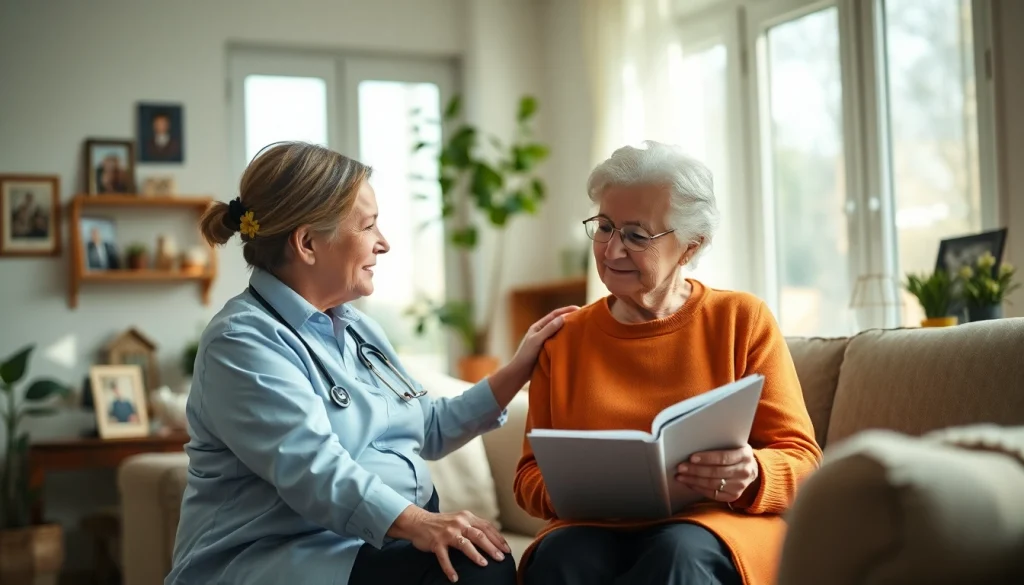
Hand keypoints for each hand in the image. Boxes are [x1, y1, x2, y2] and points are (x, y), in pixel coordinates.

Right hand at [388, 505, 510, 582]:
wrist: (418, 521)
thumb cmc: (442, 523)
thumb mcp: (460, 519)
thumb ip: (473, 526)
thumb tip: (492, 538)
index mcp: (467, 517)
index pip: (487, 527)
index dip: (498, 538)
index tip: (507, 549)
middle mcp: (459, 522)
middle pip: (479, 535)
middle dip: (492, 547)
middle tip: (501, 558)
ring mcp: (447, 532)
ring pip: (464, 544)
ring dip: (475, 555)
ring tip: (484, 565)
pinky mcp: (436, 542)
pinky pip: (444, 557)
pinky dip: (449, 568)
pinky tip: (454, 578)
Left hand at [509, 306, 578, 375]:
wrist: (519, 373)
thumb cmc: (525, 355)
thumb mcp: (537, 340)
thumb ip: (549, 329)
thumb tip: (563, 318)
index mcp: (538, 326)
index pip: (554, 315)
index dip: (567, 310)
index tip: (579, 308)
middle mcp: (542, 332)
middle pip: (558, 322)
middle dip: (570, 318)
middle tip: (584, 317)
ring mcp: (545, 341)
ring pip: (559, 332)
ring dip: (569, 329)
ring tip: (582, 328)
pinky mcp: (547, 350)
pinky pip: (559, 342)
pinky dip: (567, 340)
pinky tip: (575, 342)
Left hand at [675, 444, 759, 503]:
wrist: (751, 469)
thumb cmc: (736, 453)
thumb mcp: (734, 444)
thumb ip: (720, 444)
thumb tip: (695, 443)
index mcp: (745, 455)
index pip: (723, 457)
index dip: (707, 458)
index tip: (692, 458)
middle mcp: (744, 472)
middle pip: (716, 472)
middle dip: (696, 470)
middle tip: (681, 467)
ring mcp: (740, 486)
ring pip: (713, 484)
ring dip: (694, 480)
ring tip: (681, 476)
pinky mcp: (734, 496)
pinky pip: (714, 494)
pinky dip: (699, 489)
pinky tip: (689, 484)